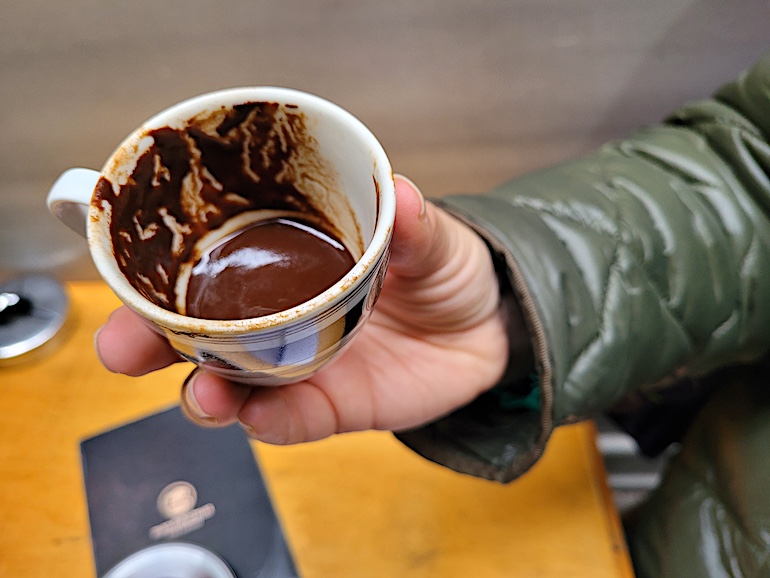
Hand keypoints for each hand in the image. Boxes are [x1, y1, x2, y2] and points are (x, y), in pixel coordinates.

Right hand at [96, 175, 508, 442]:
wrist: (489, 329)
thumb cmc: (444, 269)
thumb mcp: (434, 237)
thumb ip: (414, 224)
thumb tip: (397, 190)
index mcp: (287, 263)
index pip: (209, 264)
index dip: (159, 270)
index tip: (121, 267)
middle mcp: (280, 317)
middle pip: (197, 333)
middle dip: (150, 342)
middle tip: (122, 347)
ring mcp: (301, 365)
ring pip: (232, 385)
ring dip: (204, 393)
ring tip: (202, 392)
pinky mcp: (332, 407)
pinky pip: (291, 420)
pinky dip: (271, 421)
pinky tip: (260, 416)